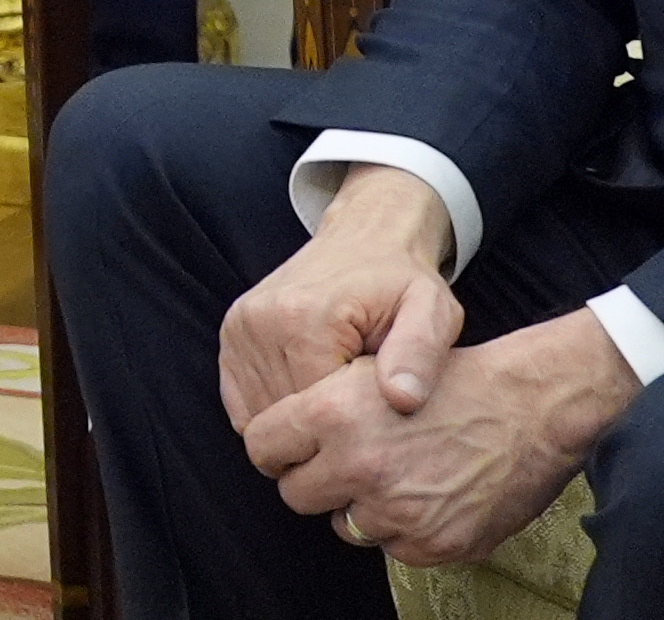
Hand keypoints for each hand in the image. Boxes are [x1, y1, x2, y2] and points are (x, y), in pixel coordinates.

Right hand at [218, 170, 463, 427]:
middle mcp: (259, 321)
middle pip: (285, 418)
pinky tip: (310, 389)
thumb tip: (403, 399)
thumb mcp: (432, 312)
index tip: (380, 402)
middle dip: (324, 424)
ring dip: (298, 419)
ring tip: (337, 392)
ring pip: (261, 416)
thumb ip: (420, 354)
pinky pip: (244, 404)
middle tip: (360, 399)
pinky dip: (276, 408)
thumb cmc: (402, 283)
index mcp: (304, 319)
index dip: (354, 424)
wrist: (365, 239)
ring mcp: (239, 328)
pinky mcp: (231, 334)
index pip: (317, 415)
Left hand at [243, 307, 628, 569]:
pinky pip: (391, 547)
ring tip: (395, 475)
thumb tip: (279, 438)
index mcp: (333, 413)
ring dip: (360, 507)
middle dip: (314, 480)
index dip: (276, 446)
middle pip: (295, 494)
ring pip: (343, 525)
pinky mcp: (431, 543)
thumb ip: (318, 407)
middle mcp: (358, 464)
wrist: (529, 408)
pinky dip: (403, 529)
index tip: (291, 446)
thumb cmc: (451, 381)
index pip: (261, 446)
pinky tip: (427, 495)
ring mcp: (395, 510)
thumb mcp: (371, 369)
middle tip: (346, 463)